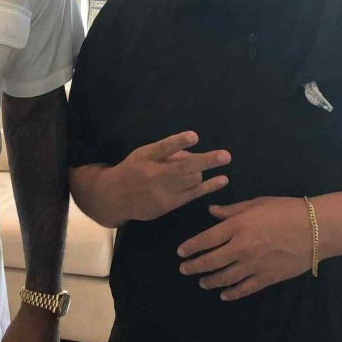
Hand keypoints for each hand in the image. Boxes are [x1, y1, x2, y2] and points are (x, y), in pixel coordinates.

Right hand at [112, 131, 230, 221]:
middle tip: (225, 156)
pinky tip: (222, 180)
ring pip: (191, 180)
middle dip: (206, 161)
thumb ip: (165, 151)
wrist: (116, 197)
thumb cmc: (134, 170)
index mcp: (146, 156)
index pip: (163, 147)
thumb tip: (192, 152)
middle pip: (183, 167)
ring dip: (202, 171)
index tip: (194, 136)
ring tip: (208, 165)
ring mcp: (162, 192)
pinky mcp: (168, 205)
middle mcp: (154, 174)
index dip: (179, 142)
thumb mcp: (143, 154)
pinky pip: (192, 194)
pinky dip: (209, 186)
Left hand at [177, 196, 311, 300]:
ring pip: (225, 278)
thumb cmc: (285, 210)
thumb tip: (211, 211)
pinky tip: (224, 295)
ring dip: (210, 281)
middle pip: (211, 261)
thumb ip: (231, 210)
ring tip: (202, 282)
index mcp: (237, 226)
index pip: (206, 240)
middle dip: (194, 267)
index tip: (181, 253)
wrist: (316, 229)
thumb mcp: (256, 203)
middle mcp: (241, 248)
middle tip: (184, 270)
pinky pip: (245, 289)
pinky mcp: (267, 278)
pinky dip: (232, 293)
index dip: (191, 247)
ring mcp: (253, 265)